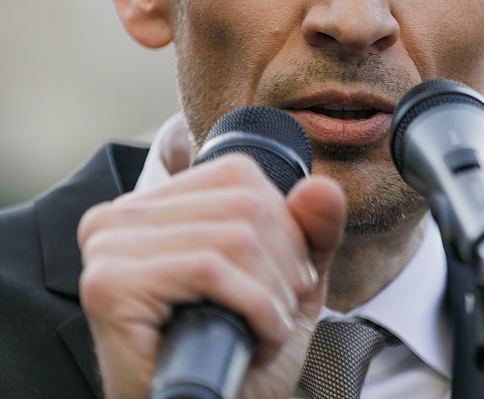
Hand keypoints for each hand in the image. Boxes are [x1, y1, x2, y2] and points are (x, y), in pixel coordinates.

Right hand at [77, 155, 345, 398]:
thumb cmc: (233, 358)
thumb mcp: (285, 284)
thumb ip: (311, 231)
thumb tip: (324, 186)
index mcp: (152, 207)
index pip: (240, 174)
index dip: (285, 228)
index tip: (285, 280)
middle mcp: (119, 218)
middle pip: (244, 204)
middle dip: (285, 265)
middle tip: (280, 313)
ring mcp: (109, 248)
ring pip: (234, 237)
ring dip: (273, 296)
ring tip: (266, 332)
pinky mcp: (111, 284)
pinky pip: (211, 269)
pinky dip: (256, 309)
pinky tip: (257, 342)